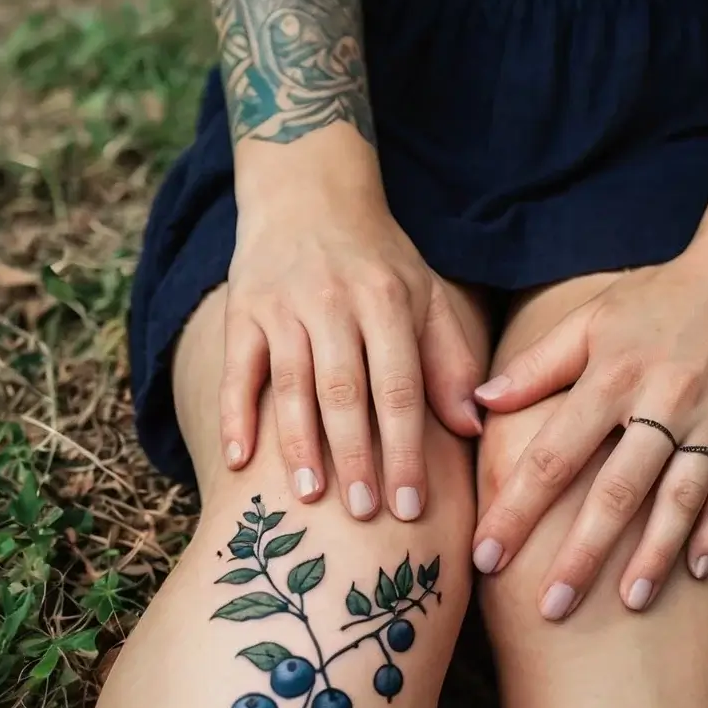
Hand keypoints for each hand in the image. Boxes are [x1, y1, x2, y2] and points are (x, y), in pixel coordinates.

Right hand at [221, 133, 481, 521]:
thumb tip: (473, 427)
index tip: (411, 505)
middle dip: (356, 457)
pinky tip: (237, 461)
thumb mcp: (426, 295)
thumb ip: (450, 359)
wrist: (307, 193)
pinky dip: (234, 415)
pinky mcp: (242, 311)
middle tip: (365, 515)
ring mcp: (282, 306)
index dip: (405, 448)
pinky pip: (236, 370)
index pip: (399, 386)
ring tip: (309, 499)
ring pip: (290, 384)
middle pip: (344, 391)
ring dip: (298, 445)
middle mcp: (334, 302)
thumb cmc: (378, 259)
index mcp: (388, 300)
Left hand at [471, 241, 707, 617]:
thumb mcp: (589, 320)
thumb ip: (535, 366)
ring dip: (654, 553)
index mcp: (612, 376)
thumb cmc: (655, 299)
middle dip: (582, 553)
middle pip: (616, 489)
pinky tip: (697, 571)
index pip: (553, 454)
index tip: (486, 557)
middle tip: (551, 608)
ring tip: (629, 603)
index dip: (517, 509)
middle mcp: (663, 401)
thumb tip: (479, 404)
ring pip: (680, 497)